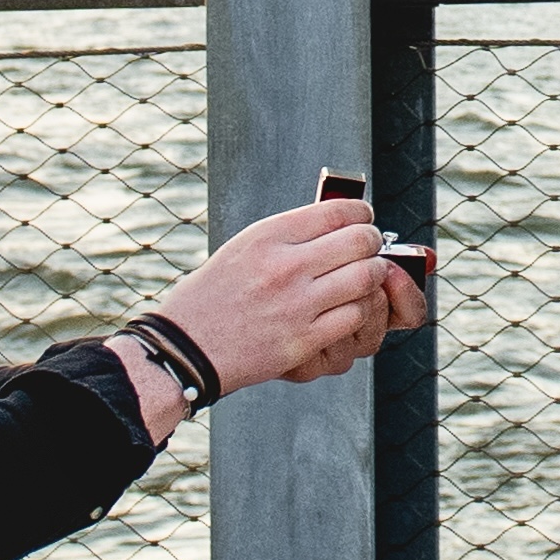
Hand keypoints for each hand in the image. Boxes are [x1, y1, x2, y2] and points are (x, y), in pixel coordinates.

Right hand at [145, 198, 424, 399]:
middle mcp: (285, 266)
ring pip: (365, 278)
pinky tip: (350, 308)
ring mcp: (296, 304)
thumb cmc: (212, 296)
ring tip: (366, 278)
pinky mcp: (304, 340)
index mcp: (268, 236)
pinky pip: (354, 317)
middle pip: (360, 241)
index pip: (337, 211)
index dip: (362, 213)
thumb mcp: (243, 248)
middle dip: (373, 243)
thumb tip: (335, 223)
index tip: (364, 219)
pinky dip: (360, 310)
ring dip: (373, 277)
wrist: (187, 347)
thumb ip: (288, 235)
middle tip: (371, 249)